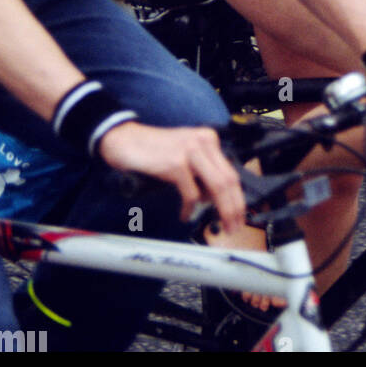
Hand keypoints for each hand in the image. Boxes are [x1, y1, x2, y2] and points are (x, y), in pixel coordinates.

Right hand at [97, 121, 244, 233]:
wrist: (125, 139)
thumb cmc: (155, 151)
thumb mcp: (185, 154)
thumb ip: (202, 170)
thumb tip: (216, 198)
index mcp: (209, 139)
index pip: (231, 172)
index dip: (238, 197)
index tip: (240, 215)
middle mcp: (204, 142)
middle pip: (228, 180)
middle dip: (234, 208)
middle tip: (234, 227)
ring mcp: (190, 152)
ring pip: (216, 187)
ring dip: (221, 210)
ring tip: (219, 225)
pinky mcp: (176, 164)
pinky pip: (191, 193)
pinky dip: (191, 208)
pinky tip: (185, 214)